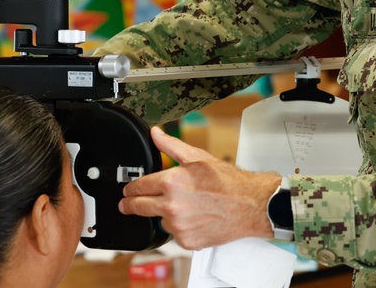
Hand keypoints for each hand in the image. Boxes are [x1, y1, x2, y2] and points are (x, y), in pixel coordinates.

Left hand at [119, 126, 281, 249]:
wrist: (249, 206)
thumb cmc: (227, 181)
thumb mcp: (197, 156)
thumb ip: (170, 146)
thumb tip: (155, 134)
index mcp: (171, 183)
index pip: (138, 187)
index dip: (130, 188)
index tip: (128, 190)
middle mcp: (172, 207)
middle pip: (139, 207)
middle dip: (130, 205)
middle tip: (125, 204)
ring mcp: (179, 227)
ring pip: (159, 221)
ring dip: (164, 214)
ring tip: (185, 205)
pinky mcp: (187, 242)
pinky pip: (174, 234)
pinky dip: (180, 227)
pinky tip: (194, 217)